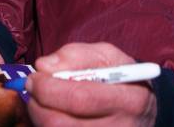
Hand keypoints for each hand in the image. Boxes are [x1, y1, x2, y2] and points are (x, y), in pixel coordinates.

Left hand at [27, 42, 156, 125]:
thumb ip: (78, 54)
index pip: (80, 97)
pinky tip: (48, 117)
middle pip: (64, 124)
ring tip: (37, 103)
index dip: (49, 88)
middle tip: (29, 90)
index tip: (33, 77)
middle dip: (38, 106)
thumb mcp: (109, 57)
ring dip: (39, 119)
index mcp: (130, 99)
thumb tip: (44, 65)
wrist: (143, 112)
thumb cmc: (123, 79)